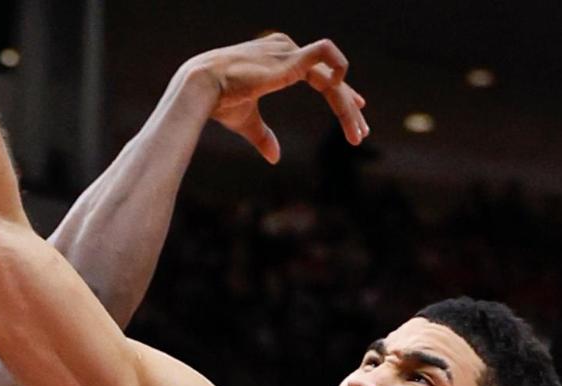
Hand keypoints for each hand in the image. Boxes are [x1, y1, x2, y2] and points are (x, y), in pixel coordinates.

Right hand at [187, 34, 367, 164]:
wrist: (201, 89)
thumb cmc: (218, 101)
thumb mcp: (246, 121)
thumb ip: (264, 135)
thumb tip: (275, 158)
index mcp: (278, 61)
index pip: (317, 76)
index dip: (339, 95)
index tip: (357, 109)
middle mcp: (286, 51)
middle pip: (328, 79)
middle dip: (347, 107)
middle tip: (361, 133)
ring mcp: (289, 51)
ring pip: (331, 76)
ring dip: (346, 102)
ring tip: (356, 127)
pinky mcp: (289, 57)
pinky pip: (325, 53)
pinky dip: (339, 65)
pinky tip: (345, 92)